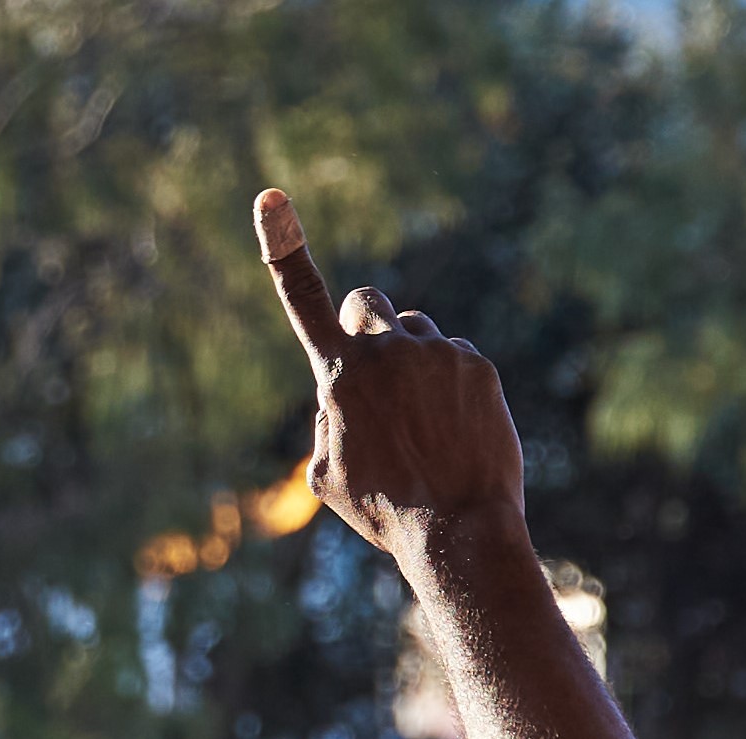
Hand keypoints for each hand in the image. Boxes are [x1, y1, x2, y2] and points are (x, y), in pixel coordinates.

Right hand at [255, 189, 525, 559]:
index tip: (270, 197)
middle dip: (366, 326)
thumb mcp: (328, 477)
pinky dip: (450, 387)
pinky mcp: (476, 366)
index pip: (304, 299)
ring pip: (416, 333)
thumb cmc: (385, 511)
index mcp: (339, 377)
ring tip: (424, 425)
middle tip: (377, 374)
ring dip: (412, 362)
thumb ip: (330, 419)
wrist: (459, 534)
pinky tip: (455, 433)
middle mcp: (387, 351)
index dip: (283, 246)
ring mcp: (436, 354)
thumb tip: (348, 392)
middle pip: (368, 302)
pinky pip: (453, 359)